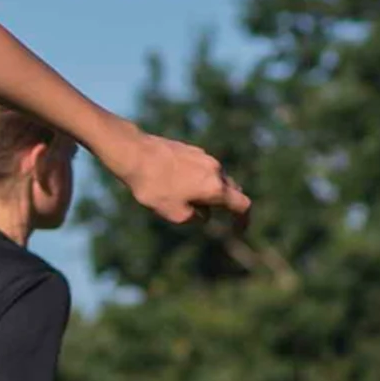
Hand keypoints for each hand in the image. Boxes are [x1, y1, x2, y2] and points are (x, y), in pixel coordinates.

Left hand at [117, 132, 250, 225]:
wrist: (135, 154)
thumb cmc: (155, 188)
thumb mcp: (176, 215)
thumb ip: (196, 218)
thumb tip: (204, 214)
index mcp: (216, 188)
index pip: (242, 205)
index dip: (244, 220)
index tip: (238, 230)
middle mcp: (215, 169)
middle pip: (231, 190)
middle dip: (226, 204)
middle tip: (209, 214)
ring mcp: (204, 156)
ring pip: (215, 178)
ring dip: (209, 191)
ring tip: (184, 199)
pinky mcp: (191, 149)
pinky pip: (202, 168)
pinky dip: (199, 180)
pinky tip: (177, 184)